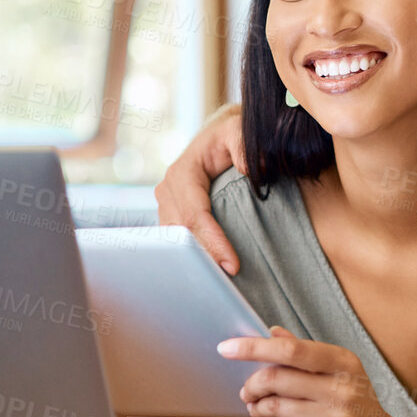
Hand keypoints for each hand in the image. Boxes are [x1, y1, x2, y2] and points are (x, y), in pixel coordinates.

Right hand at [155, 104, 245, 272]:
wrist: (221, 135)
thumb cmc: (232, 136)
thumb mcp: (239, 131)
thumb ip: (244, 145)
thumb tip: (249, 168)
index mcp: (182, 173)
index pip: (195, 215)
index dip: (212, 241)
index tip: (232, 265)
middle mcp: (168, 190)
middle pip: (181, 234)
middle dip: (202, 259)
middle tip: (225, 285)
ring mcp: (167, 204)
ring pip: (175, 241)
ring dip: (194, 262)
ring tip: (216, 286)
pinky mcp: (172, 215)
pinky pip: (178, 241)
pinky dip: (191, 257)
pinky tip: (208, 275)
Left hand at [218, 327, 404, 416]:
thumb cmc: (355, 401)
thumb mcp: (338, 371)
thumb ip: (304, 351)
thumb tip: (272, 332)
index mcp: (343, 362)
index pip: (291, 350)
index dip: (253, 348)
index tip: (226, 347)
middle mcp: (342, 388)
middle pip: (276, 379)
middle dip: (252, 384)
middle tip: (245, 390)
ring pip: (276, 407)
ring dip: (260, 407)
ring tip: (259, 407)